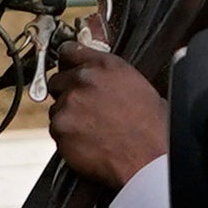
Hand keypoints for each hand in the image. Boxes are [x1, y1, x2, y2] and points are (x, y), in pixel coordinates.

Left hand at [45, 40, 166, 191]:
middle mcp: (84, 80)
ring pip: (57, 109)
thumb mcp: (138, 85)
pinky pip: (57, 132)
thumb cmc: (151, 125)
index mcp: (106, 66)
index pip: (71, 51)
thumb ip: (110, 76)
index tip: (66, 66)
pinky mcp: (60, 129)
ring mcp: (69, 105)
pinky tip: (88, 142)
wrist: (147, 156)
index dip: (68, 61)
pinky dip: (68, 138)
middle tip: (85, 108)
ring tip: (93, 130)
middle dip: (67, 93)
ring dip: (68, 118)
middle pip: (57, 81)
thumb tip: (99, 79)